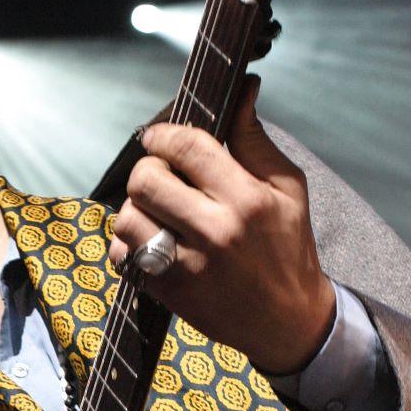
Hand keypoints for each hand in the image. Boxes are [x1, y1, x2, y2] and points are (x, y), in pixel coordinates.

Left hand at [108, 78, 335, 374]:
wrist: (287, 321)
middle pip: (147, 180)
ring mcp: (188, 266)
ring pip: (128, 217)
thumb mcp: (288, 189)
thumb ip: (255, 140)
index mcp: (248, 200)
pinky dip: (127, 245)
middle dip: (149, 170)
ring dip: (136, 209)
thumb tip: (243, 90)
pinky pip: (123, 256)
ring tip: (158, 212)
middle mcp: (215, 232)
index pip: (189, 147)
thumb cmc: (288, 248)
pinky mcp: (169, 292)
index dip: (166, 134)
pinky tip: (150, 242)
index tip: (160, 137)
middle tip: (162, 178)